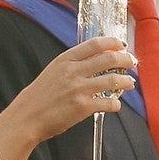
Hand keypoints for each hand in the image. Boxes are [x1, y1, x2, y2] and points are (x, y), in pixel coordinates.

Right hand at [0, 38, 136, 150]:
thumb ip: (71, 65)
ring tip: (130, 83)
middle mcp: (73, 71)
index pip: (95, 44)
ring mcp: (79, 89)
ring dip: (126, 81)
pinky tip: (116, 105)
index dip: (112, 42)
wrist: (26, 117)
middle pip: (108, 59)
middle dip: (125, 59)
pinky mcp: (83, 107)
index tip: (121, 44)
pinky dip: (116, 104)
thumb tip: (93, 61)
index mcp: (65, 60)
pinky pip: (108, 103)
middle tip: (132, 62)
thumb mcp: (52, 72)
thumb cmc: (38, 97)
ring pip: (113, 80)